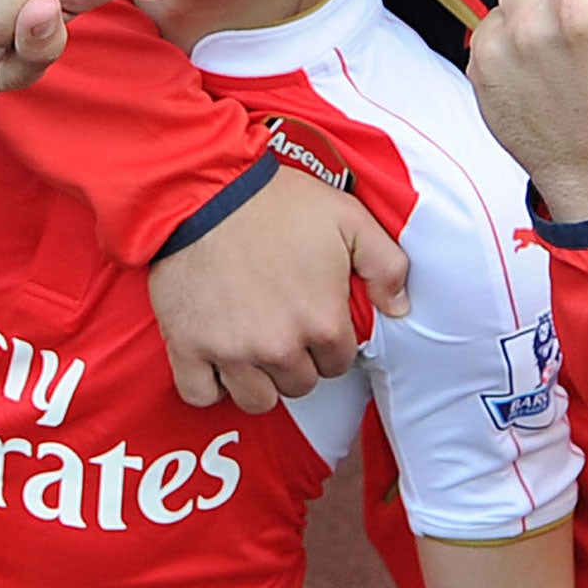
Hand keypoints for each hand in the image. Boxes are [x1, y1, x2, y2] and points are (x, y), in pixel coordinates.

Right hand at [151, 166, 408, 412]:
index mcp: (322, 321)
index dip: (328, 341)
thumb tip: (400, 307)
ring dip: (258, 380)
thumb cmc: (278, 201)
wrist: (206, 187)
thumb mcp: (348, 218)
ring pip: (256, 400)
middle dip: (296, 361)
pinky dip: (209, 385)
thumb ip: (386, 265)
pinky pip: (201, 395)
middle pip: (299, 385)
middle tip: (281, 327)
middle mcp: (279, 347)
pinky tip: (215, 360)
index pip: (338, 363)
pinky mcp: (187, 348)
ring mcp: (231, 352)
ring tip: (251, 348)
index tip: (312, 319)